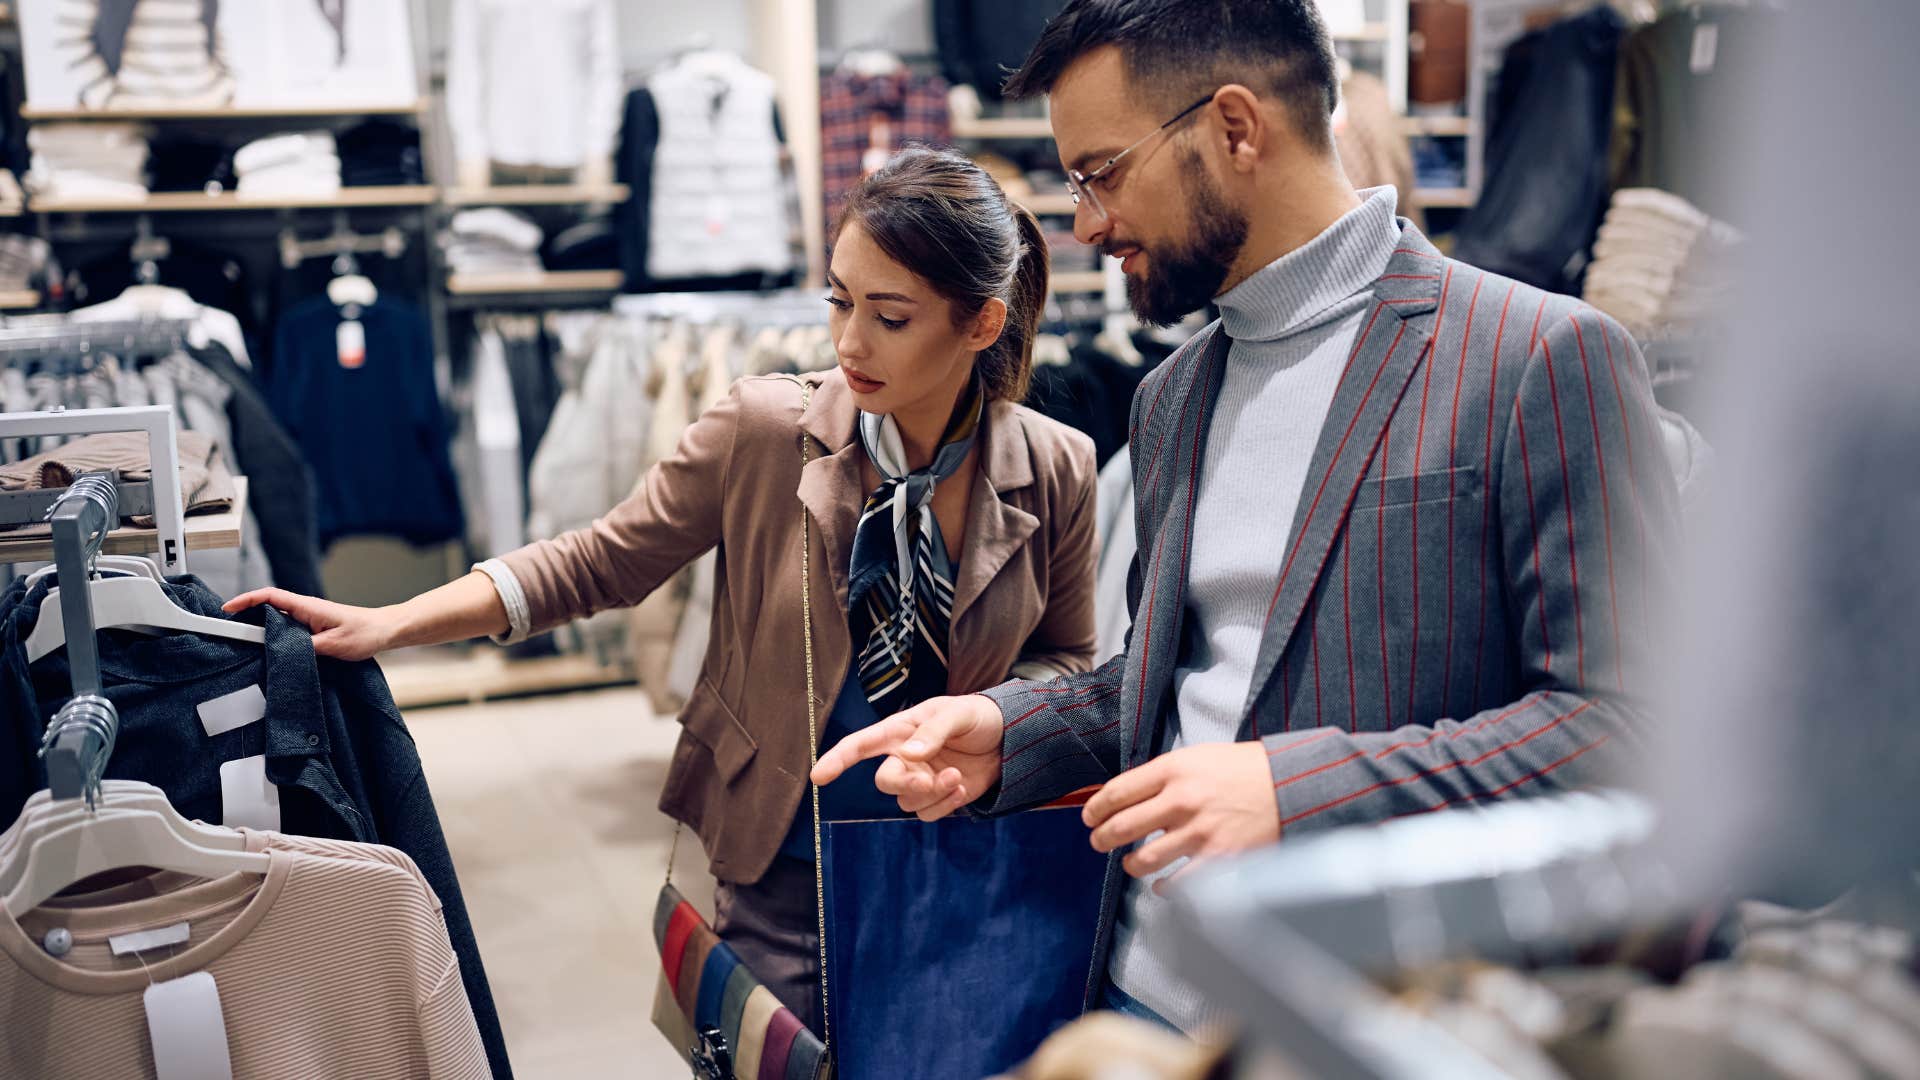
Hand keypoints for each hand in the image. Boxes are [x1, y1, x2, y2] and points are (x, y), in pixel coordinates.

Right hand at [223, 588, 398, 660]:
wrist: (385, 631)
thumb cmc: (365, 633)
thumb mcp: (334, 645)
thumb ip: (306, 648)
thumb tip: (282, 651)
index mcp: (307, 607)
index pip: (269, 597)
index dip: (246, 600)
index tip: (228, 609)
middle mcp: (305, 610)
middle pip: (267, 607)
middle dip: (245, 615)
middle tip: (227, 630)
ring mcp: (309, 619)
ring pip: (277, 620)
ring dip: (259, 627)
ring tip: (243, 642)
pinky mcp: (314, 628)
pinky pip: (288, 629)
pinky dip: (274, 635)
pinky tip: (270, 648)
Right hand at [809, 694, 1004, 821]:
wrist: (1007, 738)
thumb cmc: (975, 716)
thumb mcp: (956, 714)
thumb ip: (932, 732)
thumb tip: (908, 755)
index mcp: (900, 731)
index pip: (860, 745)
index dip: (837, 759)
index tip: (818, 776)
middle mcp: (903, 758)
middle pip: (885, 781)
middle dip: (904, 784)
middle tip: (928, 780)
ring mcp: (919, 780)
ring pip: (907, 802)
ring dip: (933, 793)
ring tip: (956, 775)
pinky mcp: (937, 798)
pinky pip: (928, 814)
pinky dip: (945, 805)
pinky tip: (962, 787)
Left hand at [1083, 742, 1279, 891]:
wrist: (1290, 785)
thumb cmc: (1243, 769)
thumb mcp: (1198, 757)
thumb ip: (1163, 776)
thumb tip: (1125, 796)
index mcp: (1173, 770)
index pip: (1117, 791)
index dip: (1095, 808)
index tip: (1089, 817)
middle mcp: (1181, 800)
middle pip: (1121, 826)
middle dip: (1101, 838)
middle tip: (1098, 842)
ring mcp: (1198, 833)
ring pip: (1142, 860)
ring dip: (1129, 864)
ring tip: (1130, 862)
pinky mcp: (1217, 860)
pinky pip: (1176, 885)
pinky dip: (1163, 889)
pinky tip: (1161, 885)